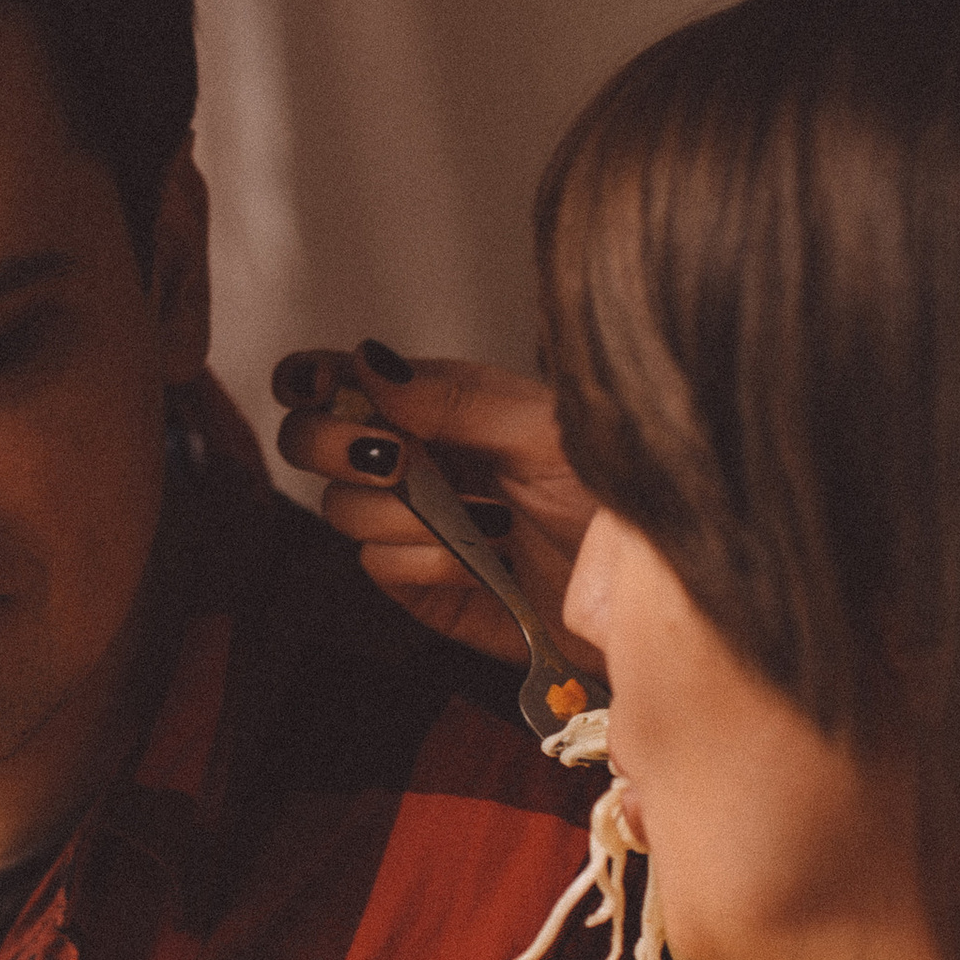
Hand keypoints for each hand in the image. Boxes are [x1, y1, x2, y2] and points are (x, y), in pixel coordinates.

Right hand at [272, 345, 601, 674]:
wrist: (647, 596)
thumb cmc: (614, 502)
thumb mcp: (547, 432)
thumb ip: (455, 397)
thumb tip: (371, 363)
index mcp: (438, 406)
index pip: (343, 380)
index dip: (311, 378)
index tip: (316, 385)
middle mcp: (415, 462)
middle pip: (312, 443)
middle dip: (338, 445)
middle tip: (399, 458)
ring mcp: (411, 527)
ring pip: (343, 510)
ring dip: (409, 514)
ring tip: (487, 522)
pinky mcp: (419, 590)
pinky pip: (379, 569)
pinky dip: (430, 565)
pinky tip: (484, 566)